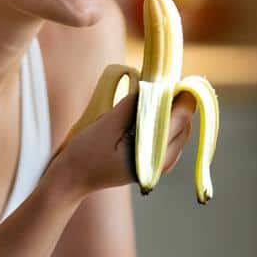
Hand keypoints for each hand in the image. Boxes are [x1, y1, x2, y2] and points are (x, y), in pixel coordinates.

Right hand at [51, 91, 194, 195]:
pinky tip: (154, 111)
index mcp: (152, 158)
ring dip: (173, 113)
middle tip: (169, 82)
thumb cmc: (86, 153)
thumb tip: (151, 87)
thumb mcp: (107, 124)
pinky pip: (167, 140)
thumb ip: (131, 107)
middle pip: (184, 128)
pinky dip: (165, 124)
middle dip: (180, 104)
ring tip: (162, 93)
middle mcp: (160, 165)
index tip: (180, 78)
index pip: (179, 121)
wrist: (72, 178)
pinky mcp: (151, 165)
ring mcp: (157, 167)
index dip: (182, 98)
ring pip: (178, 134)